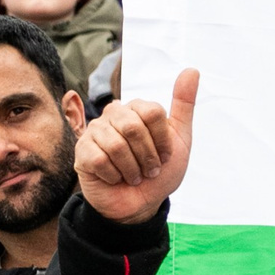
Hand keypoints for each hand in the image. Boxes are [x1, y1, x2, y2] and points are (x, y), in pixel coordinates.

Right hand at [76, 67, 197, 223]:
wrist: (141, 204)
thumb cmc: (159, 171)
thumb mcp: (180, 140)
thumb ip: (184, 105)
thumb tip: (192, 70)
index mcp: (136, 109)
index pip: (152, 111)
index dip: (163, 139)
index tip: (165, 155)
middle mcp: (113, 115)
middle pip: (133, 127)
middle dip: (148, 156)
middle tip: (150, 169)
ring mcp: (94, 132)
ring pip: (117, 145)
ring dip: (133, 169)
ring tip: (135, 176)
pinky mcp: (82, 152)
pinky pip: (100, 160)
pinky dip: (115, 176)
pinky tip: (116, 179)